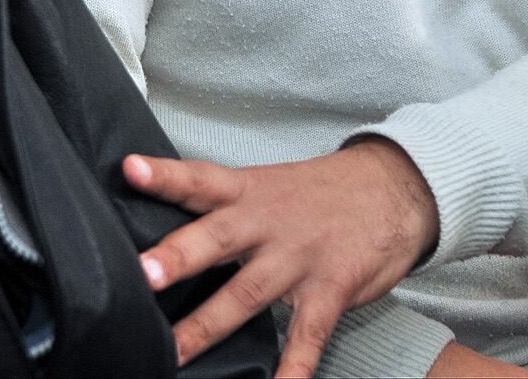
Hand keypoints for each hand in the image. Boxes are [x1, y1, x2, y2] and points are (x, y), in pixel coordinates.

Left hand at [125, 140, 437, 377]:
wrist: (396, 189)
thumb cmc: (320, 193)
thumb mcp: (269, 185)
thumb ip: (224, 206)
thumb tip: (170, 232)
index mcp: (249, 192)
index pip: (201, 179)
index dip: (165, 175)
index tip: (130, 169)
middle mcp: (269, 222)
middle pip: (218, 237)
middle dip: (180, 256)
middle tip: (143, 274)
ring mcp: (300, 257)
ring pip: (249, 292)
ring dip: (210, 323)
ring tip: (176, 351)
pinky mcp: (331, 288)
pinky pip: (308, 334)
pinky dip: (294, 367)